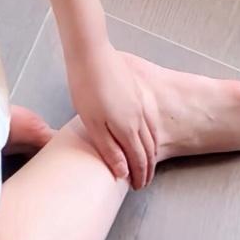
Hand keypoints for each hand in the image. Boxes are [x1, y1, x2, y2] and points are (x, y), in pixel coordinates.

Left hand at [65, 42, 158, 188]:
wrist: (91, 52)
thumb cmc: (86, 87)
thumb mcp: (92, 123)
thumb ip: (108, 148)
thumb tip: (123, 172)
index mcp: (128, 128)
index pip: (139, 159)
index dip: (139, 176)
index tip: (137, 187)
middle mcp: (139, 117)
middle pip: (149, 149)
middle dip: (147, 168)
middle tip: (144, 181)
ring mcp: (140, 102)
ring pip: (153, 134)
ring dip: (152, 152)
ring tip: (148, 162)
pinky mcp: (137, 91)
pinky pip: (151, 119)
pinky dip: (153, 134)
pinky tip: (148, 132)